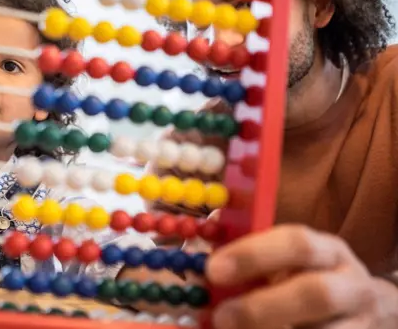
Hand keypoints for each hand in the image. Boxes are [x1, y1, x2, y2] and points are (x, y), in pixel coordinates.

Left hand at [207, 224, 397, 328]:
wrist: (363, 310)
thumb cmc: (306, 278)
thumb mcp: (286, 262)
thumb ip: (250, 263)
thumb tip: (199, 271)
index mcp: (327, 250)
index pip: (296, 243)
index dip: (253, 255)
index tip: (213, 270)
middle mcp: (350, 284)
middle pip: (315, 294)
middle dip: (263, 307)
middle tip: (221, 317)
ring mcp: (360, 323)